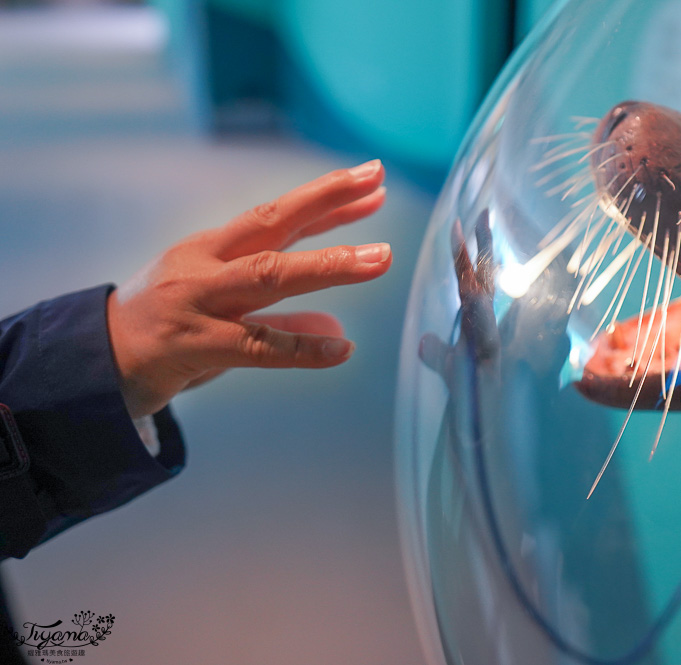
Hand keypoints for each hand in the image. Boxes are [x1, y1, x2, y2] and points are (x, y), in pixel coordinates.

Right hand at [106, 159, 390, 417]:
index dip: (326, 198)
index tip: (372, 178)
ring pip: (267, 276)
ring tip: (378, 259)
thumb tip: (340, 329)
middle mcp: (206, 265)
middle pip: (271, 225)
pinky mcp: (193, 345)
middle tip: (377, 185)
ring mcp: (198, 302)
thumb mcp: (223, 309)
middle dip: (326, 202)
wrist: (92, 363)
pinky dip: (301, 347)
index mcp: (212, 248)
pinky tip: (341, 349)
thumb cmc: (167, 329)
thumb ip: (282, 314)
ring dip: (327, 265)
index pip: (277, 216)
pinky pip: (256, 345)